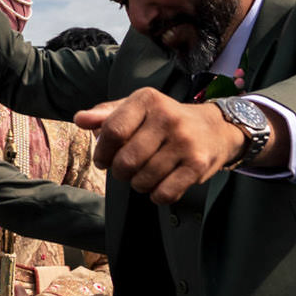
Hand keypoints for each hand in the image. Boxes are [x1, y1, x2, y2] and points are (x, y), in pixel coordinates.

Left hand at [75, 89, 245, 205]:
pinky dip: (156, 195)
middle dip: (119, 172)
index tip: (103, 159)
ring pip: (143, 179)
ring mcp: (185, 141)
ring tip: (143, 175)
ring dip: (137, 184)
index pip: (112, 130)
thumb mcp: (137, 109)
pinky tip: (160, 185)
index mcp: (147, 100)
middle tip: (125, 171)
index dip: (102, 151)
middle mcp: (167, 117)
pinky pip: (165, 193)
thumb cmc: (165, 120)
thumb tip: (79, 120)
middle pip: (125, 160)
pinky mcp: (198, 164)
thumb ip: (106, 115)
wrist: (215, 129)